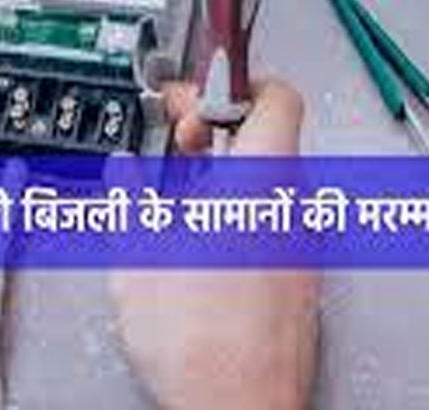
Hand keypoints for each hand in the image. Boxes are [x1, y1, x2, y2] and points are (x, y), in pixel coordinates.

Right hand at [111, 79, 318, 409]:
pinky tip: (201, 238)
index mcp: (262, 183)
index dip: (231, 86)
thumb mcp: (137, 253)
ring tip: (182, 195)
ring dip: (227, 170)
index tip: (192, 101)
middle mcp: (295, 205)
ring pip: (271, 177)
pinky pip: (275, 217)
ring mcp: (303, 242)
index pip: (276, 95)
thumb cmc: (201, 342)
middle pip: (270, 132)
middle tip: (179, 144)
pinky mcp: (300, 274)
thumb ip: (130, 195)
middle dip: (218, 129)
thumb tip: (125, 170)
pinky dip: (240, 209)